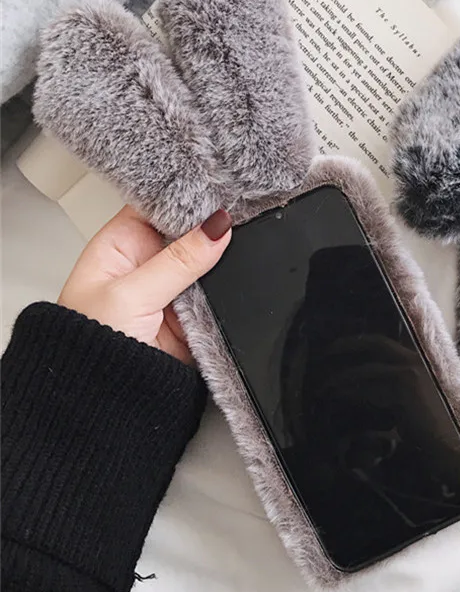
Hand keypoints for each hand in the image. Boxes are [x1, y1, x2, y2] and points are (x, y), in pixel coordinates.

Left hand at [58, 205, 231, 363]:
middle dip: (211, 229)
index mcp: (121, 245)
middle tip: (238, 218)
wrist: (105, 400)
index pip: (158, 206)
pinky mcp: (193, 315)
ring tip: (237, 251)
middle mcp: (147, 263)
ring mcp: (172, 289)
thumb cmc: (89, 345)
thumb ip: (179, 260)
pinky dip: (226, 292)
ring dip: (220, 262)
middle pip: (188, 233)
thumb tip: (217, 227)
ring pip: (207, 263)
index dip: (186, 197)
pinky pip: (217, 295)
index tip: (218, 191)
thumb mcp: (132, 294)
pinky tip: (234, 282)